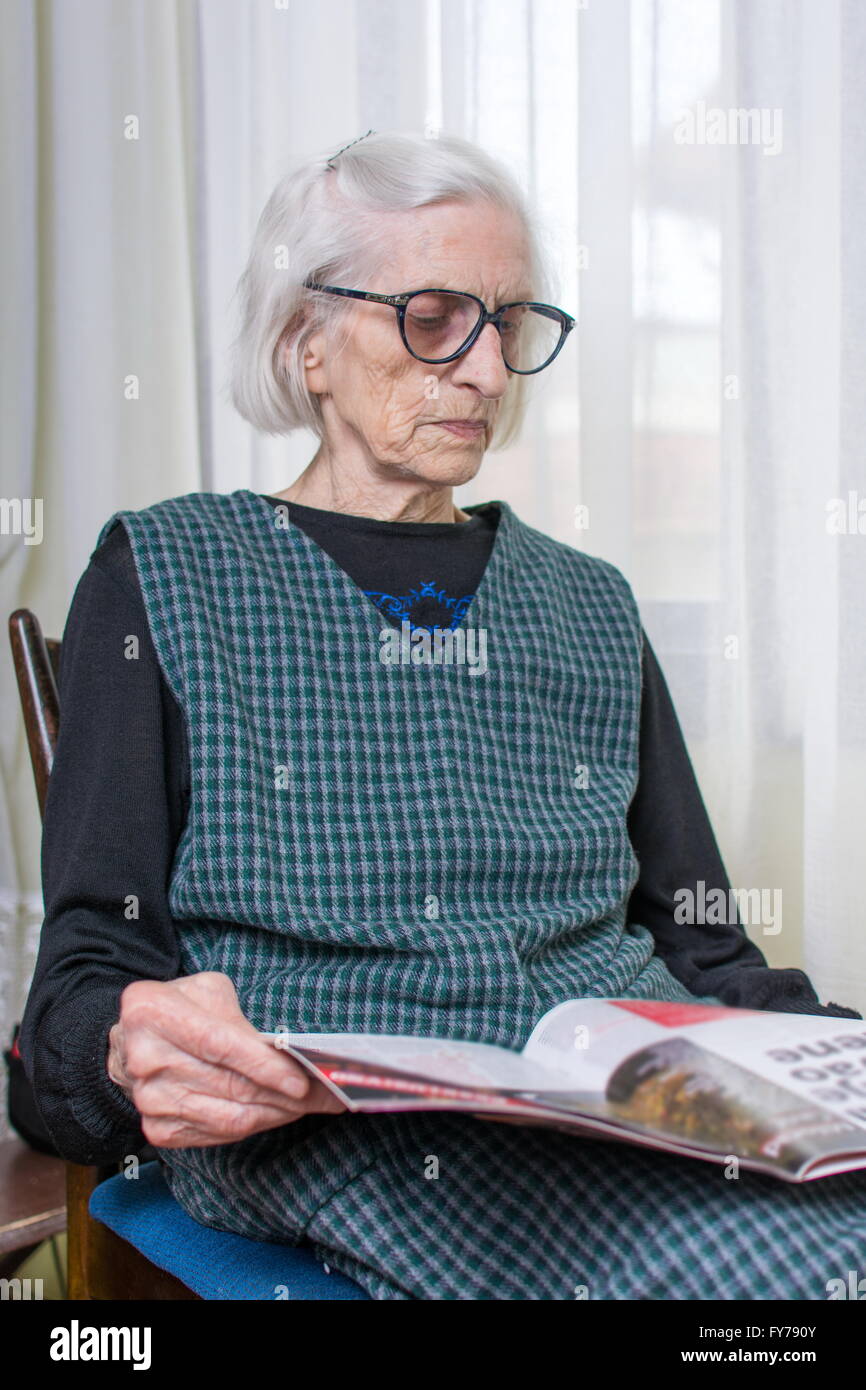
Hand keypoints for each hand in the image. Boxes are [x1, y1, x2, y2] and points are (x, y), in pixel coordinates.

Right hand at [106, 971, 346, 1148]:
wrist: (131, 1042)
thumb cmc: (181, 1009)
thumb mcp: (207, 992)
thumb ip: (240, 1019)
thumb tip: (289, 1053)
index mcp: (151, 1011)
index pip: (219, 1045)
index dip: (263, 1066)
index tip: (302, 1080)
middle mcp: (144, 1060)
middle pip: (230, 1086)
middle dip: (285, 1094)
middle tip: (328, 1094)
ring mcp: (148, 1100)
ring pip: (229, 1117)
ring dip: (277, 1113)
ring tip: (311, 1105)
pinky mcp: (157, 1129)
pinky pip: (219, 1134)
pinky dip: (255, 1124)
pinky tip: (278, 1112)